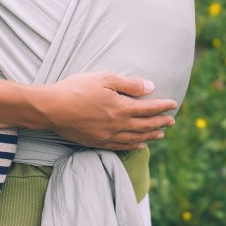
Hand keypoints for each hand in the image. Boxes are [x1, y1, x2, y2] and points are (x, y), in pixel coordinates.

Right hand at [33, 72, 177, 149]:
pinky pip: (121, 146)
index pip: (149, 108)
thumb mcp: (104, 79)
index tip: (174, 104)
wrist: (51, 108)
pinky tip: (140, 145)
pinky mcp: (97, 142)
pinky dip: (133, 146)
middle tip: (172, 121)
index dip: (162, 106)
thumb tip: (151, 87)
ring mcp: (108, 136)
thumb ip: (129, 84)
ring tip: (161, 134)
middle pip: (145, 125)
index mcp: (121, 108)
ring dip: (150, 135)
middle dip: (160, 122)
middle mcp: (118, 125)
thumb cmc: (76, 89)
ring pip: (136, 138)